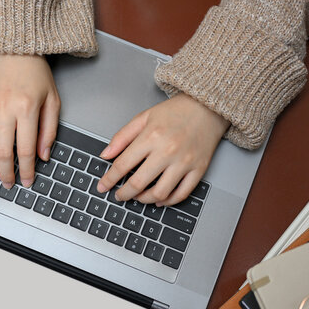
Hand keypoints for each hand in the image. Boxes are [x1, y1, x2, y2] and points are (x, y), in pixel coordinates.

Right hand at [0, 54, 59, 188]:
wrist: (13, 47)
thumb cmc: (35, 72)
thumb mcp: (52, 100)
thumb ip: (49, 130)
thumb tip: (43, 156)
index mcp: (26, 109)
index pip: (25, 151)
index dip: (26, 171)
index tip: (27, 181)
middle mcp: (4, 110)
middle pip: (3, 153)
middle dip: (6, 174)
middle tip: (10, 184)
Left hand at [97, 93, 229, 205]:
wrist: (207, 107)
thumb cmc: (175, 111)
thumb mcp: (143, 117)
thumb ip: (122, 137)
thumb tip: (105, 155)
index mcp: (151, 137)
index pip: (122, 165)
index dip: (109, 179)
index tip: (102, 186)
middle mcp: (167, 151)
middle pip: (139, 183)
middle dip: (124, 194)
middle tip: (119, 196)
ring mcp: (184, 162)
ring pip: (160, 193)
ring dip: (144, 200)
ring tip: (138, 197)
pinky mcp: (199, 169)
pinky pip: (181, 194)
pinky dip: (167, 201)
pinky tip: (159, 199)